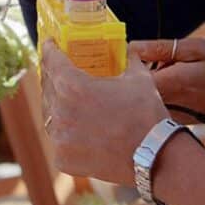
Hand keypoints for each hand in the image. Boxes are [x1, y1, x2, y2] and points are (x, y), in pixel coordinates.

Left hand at [42, 42, 168, 184]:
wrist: (155, 156)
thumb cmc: (147, 114)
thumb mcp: (139, 78)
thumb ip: (129, 60)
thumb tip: (130, 51)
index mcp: (73, 85)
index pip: (52, 61)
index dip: (50, 50)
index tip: (49, 45)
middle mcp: (60, 111)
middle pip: (48, 89)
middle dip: (53, 79)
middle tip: (60, 74)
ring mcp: (60, 138)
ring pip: (51, 116)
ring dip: (58, 108)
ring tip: (69, 104)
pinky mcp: (64, 159)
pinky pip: (59, 142)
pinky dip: (67, 136)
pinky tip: (78, 132)